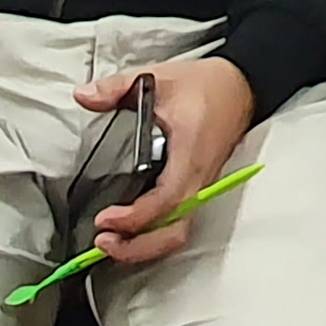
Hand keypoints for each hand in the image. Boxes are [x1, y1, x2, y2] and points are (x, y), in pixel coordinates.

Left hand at [82, 55, 258, 266]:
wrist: (240, 86)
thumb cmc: (206, 86)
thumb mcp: (159, 78)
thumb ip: (118, 87)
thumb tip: (85, 96)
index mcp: (190, 153)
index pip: (168, 199)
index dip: (137, 217)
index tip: (106, 219)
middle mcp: (199, 178)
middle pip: (174, 231)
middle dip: (138, 246)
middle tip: (103, 241)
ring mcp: (201, 187)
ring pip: (177, 233)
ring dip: (144, 247)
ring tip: (112, 243)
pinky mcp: (198, 190)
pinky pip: (179, 224)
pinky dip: (154, 237)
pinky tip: (131, 233)